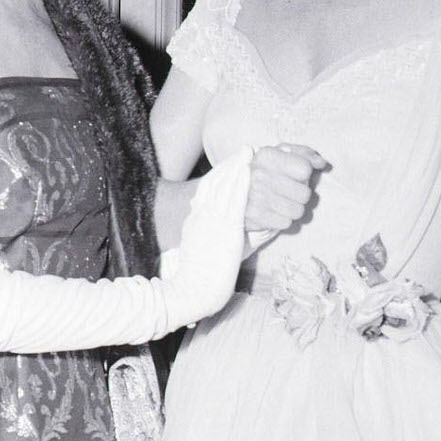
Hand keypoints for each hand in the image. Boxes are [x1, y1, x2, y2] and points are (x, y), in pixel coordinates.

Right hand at [167, 148, 252, 323]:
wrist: (192, 290)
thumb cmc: (196, 279)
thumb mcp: (197, 251)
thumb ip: (203, 240)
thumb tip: (211, 238)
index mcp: (197, 222)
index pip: (207, 191)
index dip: (221, 175)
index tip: (232, 164)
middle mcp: (204, 217)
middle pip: (217, 183)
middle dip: (231, 165)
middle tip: (243, 150)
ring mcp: (214, 221)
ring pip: (227, 187)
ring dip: (238, 167)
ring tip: (248, 152)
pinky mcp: (226, 229)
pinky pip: (235, 201)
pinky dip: (241, 183)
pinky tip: (248, 171)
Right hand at [244, 142, 326, 244]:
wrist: (232, 191)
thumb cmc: (265, 170)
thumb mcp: (281, 154)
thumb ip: (305, 154)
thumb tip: (322, 163)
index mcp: (267, 155)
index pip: (305, 169)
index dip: (304, 173)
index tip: (294, 174)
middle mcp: (260, 175)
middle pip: (305, 194)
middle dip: (300, 194)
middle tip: (288, 191)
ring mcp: (256, 197)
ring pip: (298, 211)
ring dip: (293, 208)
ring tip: (281, 201)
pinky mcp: (255, 217)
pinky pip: (286, 223)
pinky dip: (282, 219)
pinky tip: (273, 211)